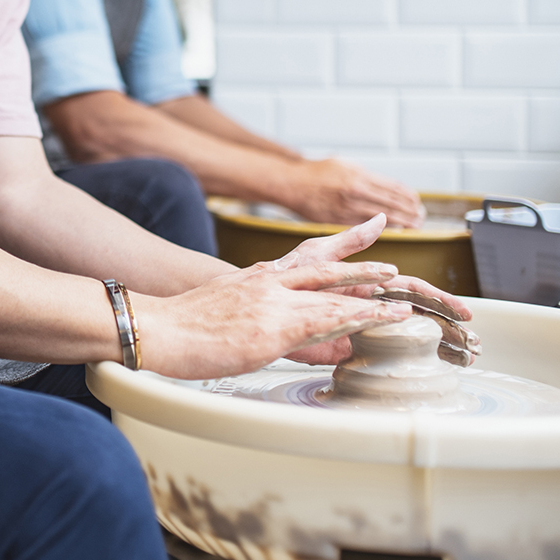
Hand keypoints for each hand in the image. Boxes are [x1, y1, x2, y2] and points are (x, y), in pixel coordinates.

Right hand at [136, 258, 412, 379]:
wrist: (157, 326)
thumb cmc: (183, 324)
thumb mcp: (225, 310)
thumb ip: (254, 314)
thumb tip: (274, 330)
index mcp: (258, 277)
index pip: (307, 255)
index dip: (341, 242)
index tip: (369, 229)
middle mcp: (270, 281)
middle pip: (326, 266)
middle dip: (363, 264)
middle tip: (392, 268)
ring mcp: (274, 301)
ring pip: (334, 292)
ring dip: (371, 294)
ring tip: (402, 299)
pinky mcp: (274, 326)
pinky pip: (328, 320)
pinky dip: (361, 317)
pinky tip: (381, 320)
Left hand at [267, 213, 471, 363]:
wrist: (252, 302)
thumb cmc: (282, 274)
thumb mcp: (317, 253)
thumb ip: (350, 241)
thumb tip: (382, 219)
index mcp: (365, 282)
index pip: (411, 290)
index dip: (439, 300)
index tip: (465, 313)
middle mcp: (365, 304)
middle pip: (414, 316)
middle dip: (446, 329)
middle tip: (474, 343)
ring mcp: (355, 328)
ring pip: (401, 339)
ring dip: (432, 349)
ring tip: (461, 360)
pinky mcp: (339, 350)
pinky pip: (372, 361)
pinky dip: (399, 369)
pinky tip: (422, 377)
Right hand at [284, 157, 425, 229]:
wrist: (292, 184)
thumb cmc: (318, 172)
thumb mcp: (344, 164)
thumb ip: (365, 175)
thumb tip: (387, 186)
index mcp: (358, 175)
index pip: (393, 187)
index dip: (408, 196)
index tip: (418, 201)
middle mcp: (355, 191)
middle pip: (392, 203)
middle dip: (410, 210)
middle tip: (421, 216)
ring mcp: (347, 207)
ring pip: (383, 217)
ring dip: (402, 221)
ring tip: (414, 224)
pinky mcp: (338, 221)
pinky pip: (366, 227)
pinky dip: (383, 229)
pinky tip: (393, 230)